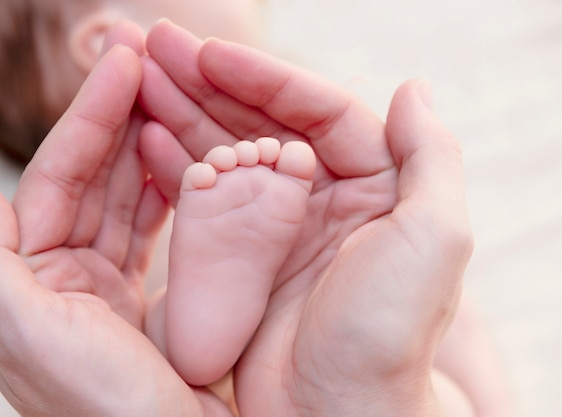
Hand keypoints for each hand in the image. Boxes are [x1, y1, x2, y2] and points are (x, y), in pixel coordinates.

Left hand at [0, 22, 232, 416]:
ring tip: (169, 101)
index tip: (122, 64)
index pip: (56, 175)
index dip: (89, 116)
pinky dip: (166, 194)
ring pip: (123, 198)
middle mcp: (62, 273)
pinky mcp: (145, 296)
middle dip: (117, 118)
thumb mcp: (25, 334)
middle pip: (91, 176)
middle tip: (149, 64)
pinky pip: (151, 231)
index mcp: (28, 276)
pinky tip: (181, 162)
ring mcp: (105, 283)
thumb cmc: (98, 408)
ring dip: (144, 148)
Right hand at [140, 21, 472, 415]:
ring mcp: (281, 226)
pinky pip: (208, 195)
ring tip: (136, 80)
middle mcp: (327, 198)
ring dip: (183, 113)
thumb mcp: (431, 240)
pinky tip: (144, 137)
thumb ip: (430, 158)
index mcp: (375, 186)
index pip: (316, 109)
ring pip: (229, 150)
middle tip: (154, 46)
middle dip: (208, 83)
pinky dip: (177, 163)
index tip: (207, 54)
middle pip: (264, 122)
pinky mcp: (245, 256)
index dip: (263, 76)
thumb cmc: (385, 338)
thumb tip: (413, 87)